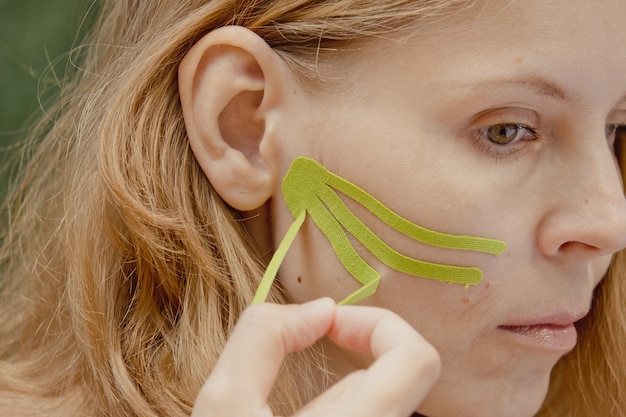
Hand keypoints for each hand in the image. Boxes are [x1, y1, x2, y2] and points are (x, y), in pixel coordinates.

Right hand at [191, 298, 440, 416]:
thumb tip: (319, 311)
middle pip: (400, 374)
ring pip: (382, 397)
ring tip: (297, 395)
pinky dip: (344, 402)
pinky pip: (370, 415)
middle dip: (355, 345)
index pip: (419, 360)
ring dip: (345, 379)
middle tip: (309, 342)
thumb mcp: (223, 406)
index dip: (379, 324)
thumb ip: (264, 337)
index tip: (328, 327)